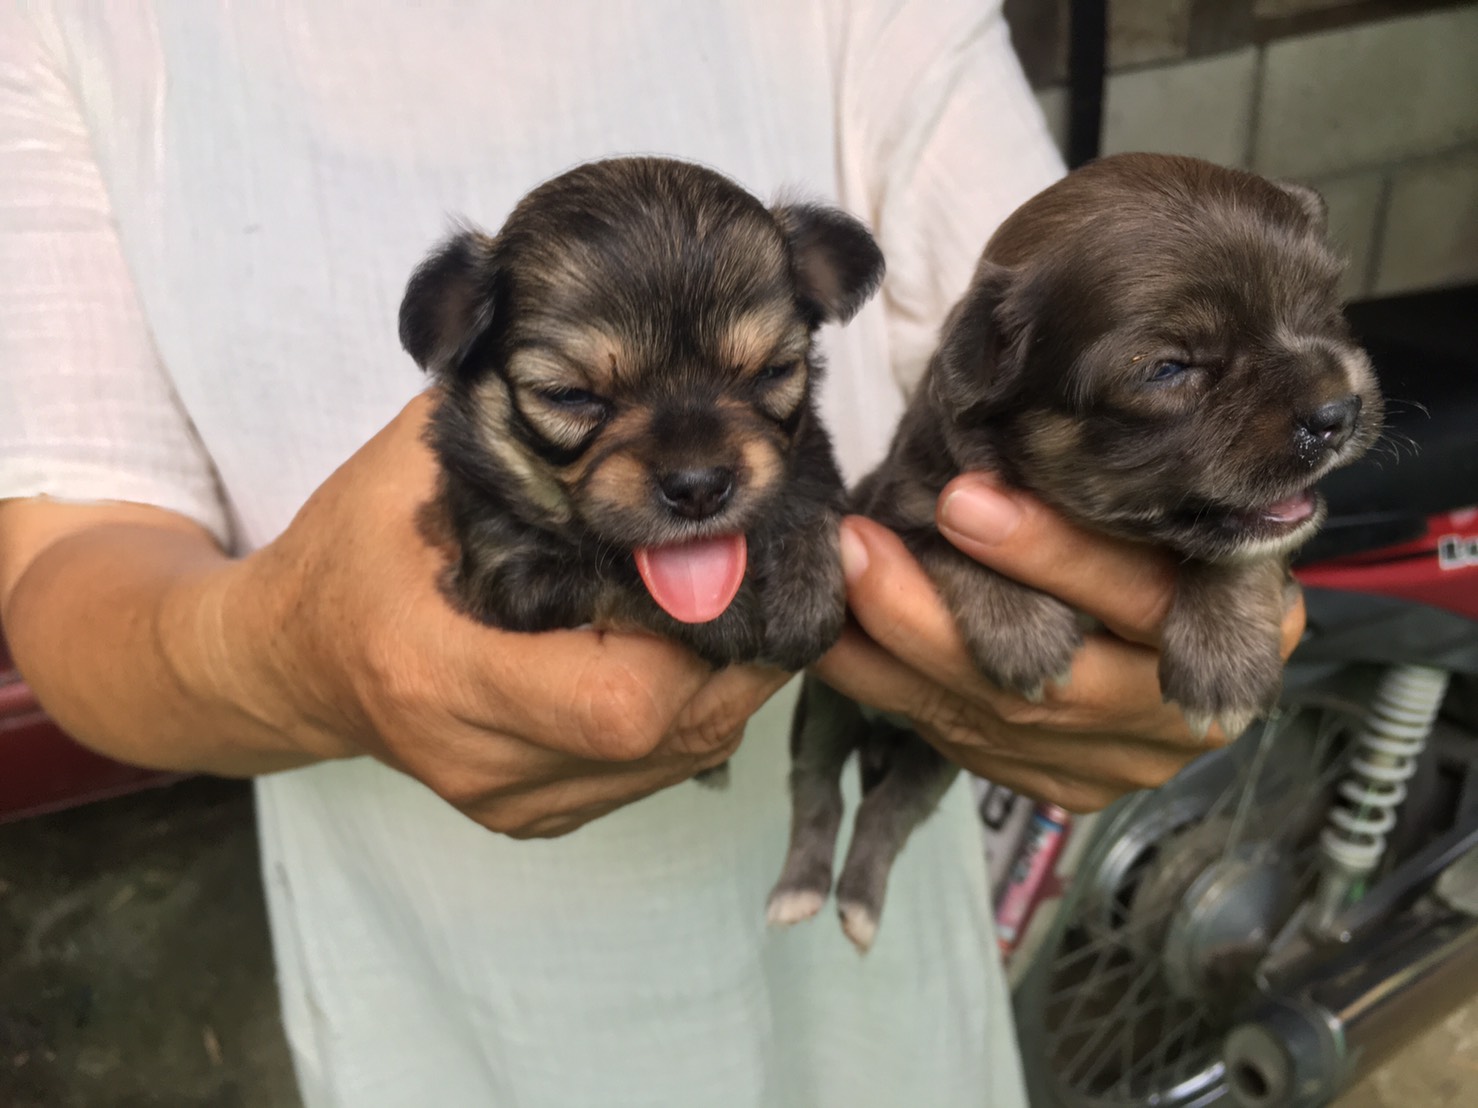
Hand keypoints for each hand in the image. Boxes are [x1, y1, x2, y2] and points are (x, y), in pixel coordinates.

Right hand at [188, 393, 788, 836]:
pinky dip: (696, 704)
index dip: (695, 629)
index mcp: (440, 677)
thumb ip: (507, 431)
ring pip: (688, 754)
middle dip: (737, 643)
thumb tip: (628, 391)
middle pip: (674, 732)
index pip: (618, 701)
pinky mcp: (538, 814)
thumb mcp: (404, 469)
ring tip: (724, 593)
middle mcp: (483, 761)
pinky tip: (683, 643)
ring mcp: (514, 800)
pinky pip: (663, 768)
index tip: (710, 551)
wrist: (292, 663)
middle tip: (749, 563)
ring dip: (729, 673)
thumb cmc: (348, 556)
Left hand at [812, 473, 1304, 811]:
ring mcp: (1114, 762)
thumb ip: (1117, 484)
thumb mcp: (1169, 494)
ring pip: (987, 718)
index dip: (1051, 555)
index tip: (960, 500)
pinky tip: (833, 633)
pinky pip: (955, 739)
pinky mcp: (1056, 782)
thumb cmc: (1165, 524)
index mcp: (1243, 622)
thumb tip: (1003, 430)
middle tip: (860, 544)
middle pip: (1049, 681)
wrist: (1187, 630)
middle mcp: (1178, 710)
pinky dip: (885, 685)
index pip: (1144, 597)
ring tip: (835, 575)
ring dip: (893, 647)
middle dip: (939, 615)